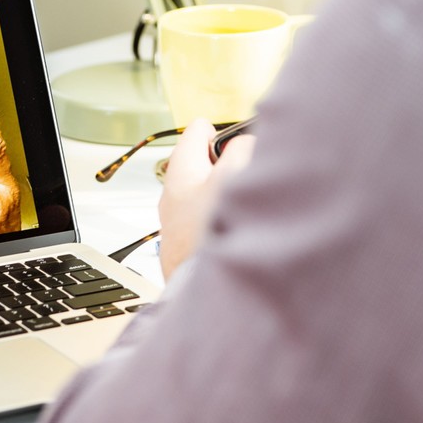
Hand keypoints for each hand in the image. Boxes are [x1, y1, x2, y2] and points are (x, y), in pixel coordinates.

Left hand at [158, 119, 254, 281]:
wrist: (200, 291)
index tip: (240, 137)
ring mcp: (177, 221)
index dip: (222, 130)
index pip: (197, 131)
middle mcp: (173, 193)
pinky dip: (223, 218)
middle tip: (249, 173)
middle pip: (202, 163)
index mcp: (181, 169)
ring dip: (227, 194)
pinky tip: (238, 230)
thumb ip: (240, 150)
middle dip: (227, 164)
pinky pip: (207, 220)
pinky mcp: (185, 244)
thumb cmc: (207, 236)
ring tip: (247, 205)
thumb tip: (245, 142)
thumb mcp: (230, 178)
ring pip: (206, 193)